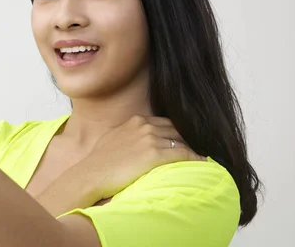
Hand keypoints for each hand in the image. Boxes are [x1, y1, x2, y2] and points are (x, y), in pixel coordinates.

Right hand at [80, 115, 204, 200]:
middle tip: (197, 148)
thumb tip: (134, 140)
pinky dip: (194, 158)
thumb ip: (128, 133)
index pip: (164, 123)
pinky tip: (202, 162)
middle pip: (175, 130)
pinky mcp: (154, 154)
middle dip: (186, 139)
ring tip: (201, 156)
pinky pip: (182, 154)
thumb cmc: (99, 161)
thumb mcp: (113, 138)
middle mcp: (144, 125)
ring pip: (180, 141)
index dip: (176, 132)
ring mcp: (150, 139)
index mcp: (136, 120)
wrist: (92, 174)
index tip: (183, 140)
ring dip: (192, 149)